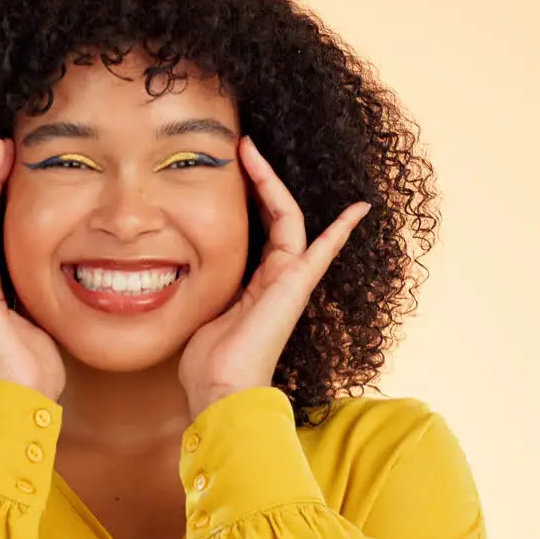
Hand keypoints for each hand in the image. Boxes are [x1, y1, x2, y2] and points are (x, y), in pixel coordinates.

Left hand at [179, 136, 369, 417]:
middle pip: (276, 216)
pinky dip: (340, 230)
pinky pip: (320, 249)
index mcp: (257, 283)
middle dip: (260, 180)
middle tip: (244, 147)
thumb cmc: (207, 363)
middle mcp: (278, 278)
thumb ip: (206, 287)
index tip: (242, 169)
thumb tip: (180, 271)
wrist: (220, 391)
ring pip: (288, 219)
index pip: (264, 232)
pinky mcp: (294, 286)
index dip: (256, 199)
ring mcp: (289, 281)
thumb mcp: (202, 311)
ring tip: (253, 150)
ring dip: (271, 183)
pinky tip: (359, 209)